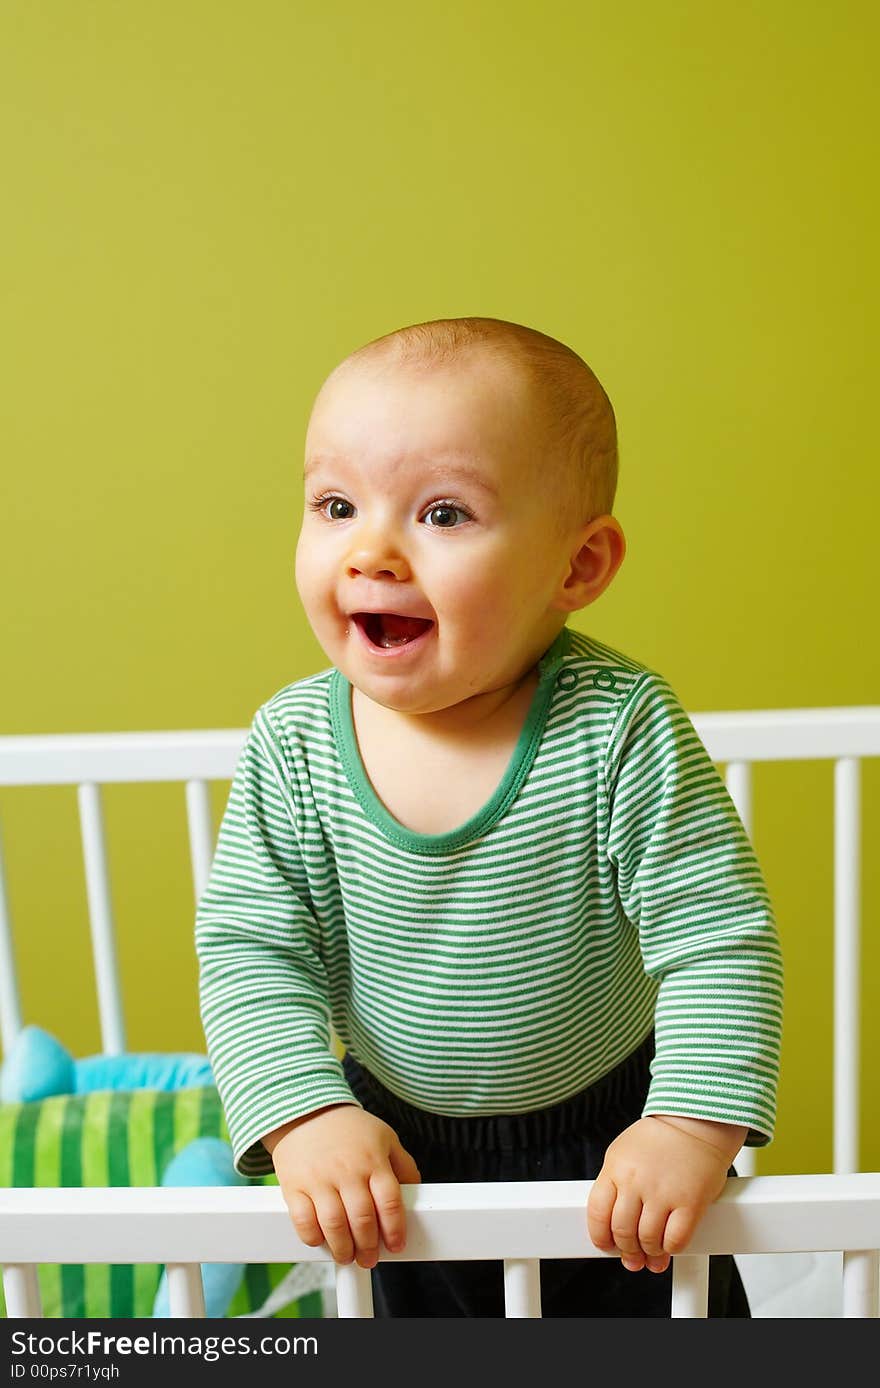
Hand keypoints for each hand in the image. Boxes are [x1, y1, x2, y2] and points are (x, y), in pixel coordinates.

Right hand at [263, 1104, 421, 1268]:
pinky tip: (321, 1240)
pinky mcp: (294, 1185)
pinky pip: (302, 1220)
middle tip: (369, 1258)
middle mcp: (347, 1170)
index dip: (395, 1230)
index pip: (390, 1202)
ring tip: (347, 1256)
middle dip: (368, 1247)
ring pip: (333, 1225)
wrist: (306, 1111)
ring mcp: (318, 1178)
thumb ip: (403, 1165)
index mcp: (373, 1160)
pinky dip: (312, 1237)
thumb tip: (415, 1193)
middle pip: (362, 1219)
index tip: (396, 1245)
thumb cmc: (349, 1129)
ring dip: (343, 1249)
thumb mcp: (385, 1138)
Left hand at [586, 1114, 745, 1273]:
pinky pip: (676, 1240)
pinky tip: (670, 1245)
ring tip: (652, 1252)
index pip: (597, 1212)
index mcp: (616, 1167)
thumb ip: (616, 1185)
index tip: (606, 1245)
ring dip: (649, 1253)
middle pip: (623, 1231)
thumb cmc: (660, 1139)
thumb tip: (611, 1223)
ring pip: (648, 1240)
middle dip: (627, 1250)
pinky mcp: (691, 1202)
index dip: (600, 1236)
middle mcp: (637, 1180)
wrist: (697, 1122)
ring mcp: (664, 1192)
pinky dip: (670, 1249)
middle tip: (632, 1256)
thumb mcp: (624, 1153)